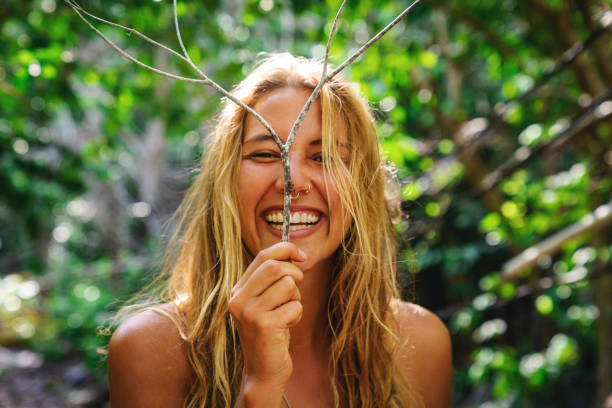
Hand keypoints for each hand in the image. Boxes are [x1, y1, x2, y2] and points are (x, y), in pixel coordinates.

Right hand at [229, 242, 304, 404]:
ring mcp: (250, 312)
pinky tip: (287, 327)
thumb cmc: (271, 332)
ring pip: (288, 285)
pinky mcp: (265, 325)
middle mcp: (239, 299)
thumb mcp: (266, 302)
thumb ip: (273, 279)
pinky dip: (297, 315)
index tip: (301, 256)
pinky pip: (295, 306)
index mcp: (238, 290)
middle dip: (294, 274)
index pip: (263, 256)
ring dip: (296, 298)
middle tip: (295, 291)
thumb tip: (297, 253)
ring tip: (287, 313)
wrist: (263, 371)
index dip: (286, 250)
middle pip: (275, 266)